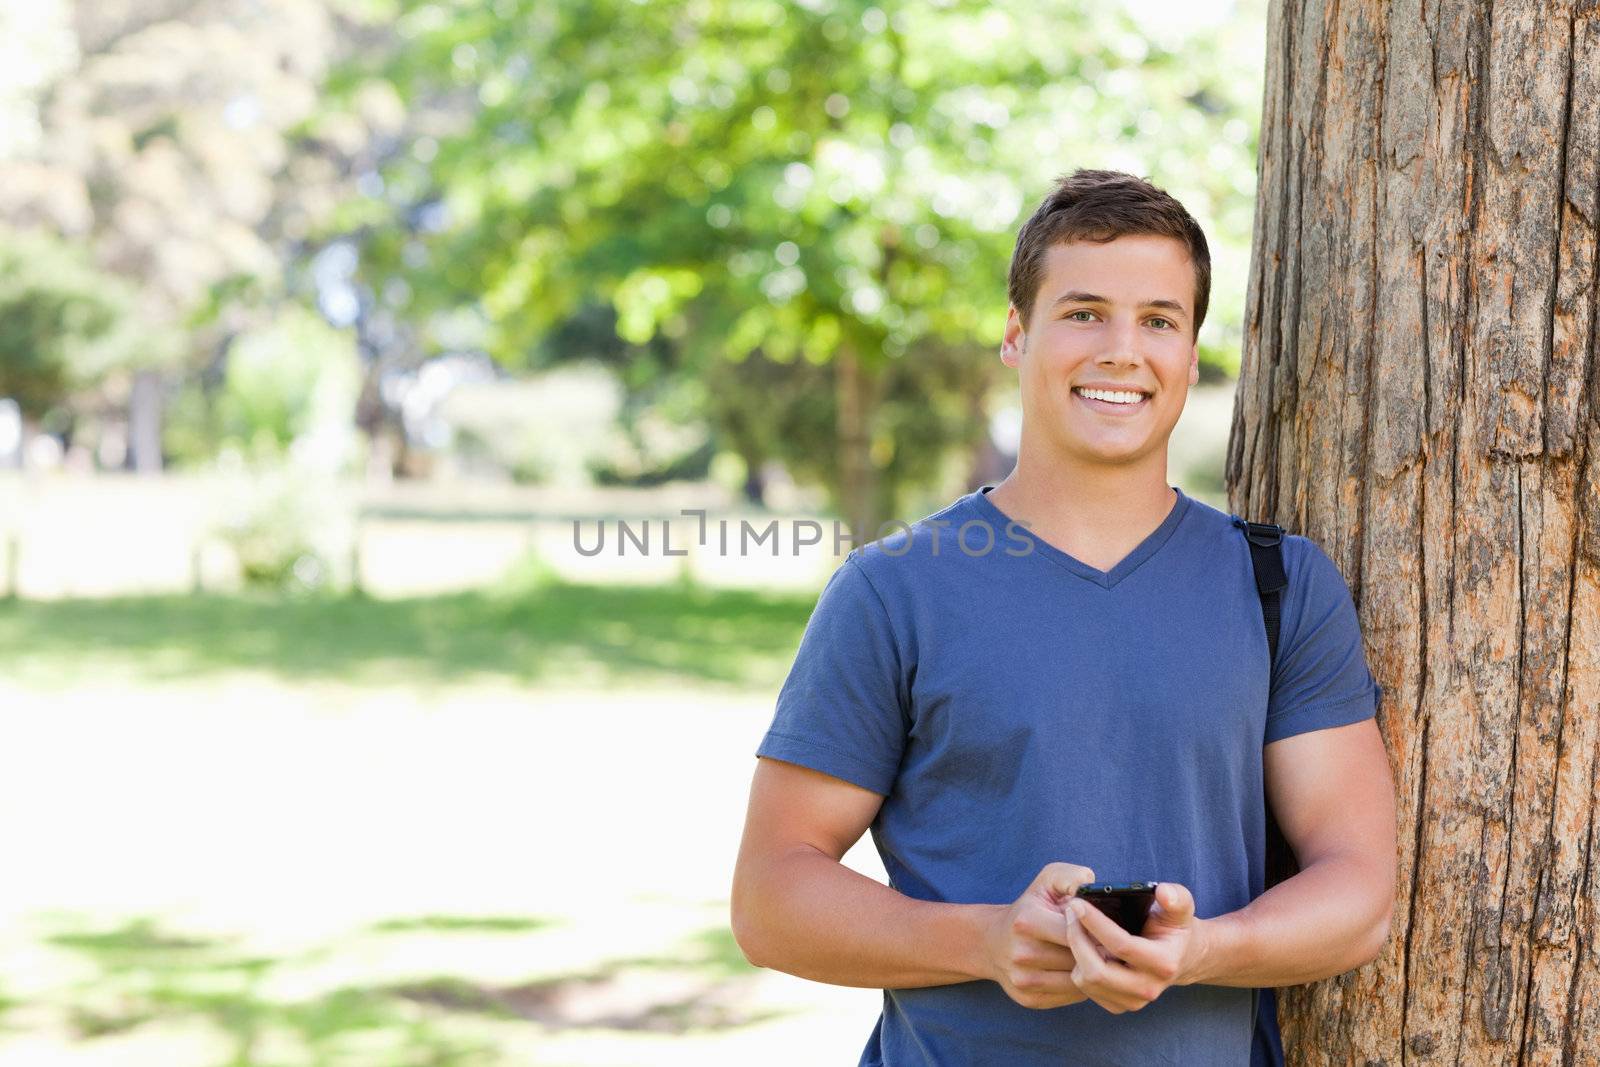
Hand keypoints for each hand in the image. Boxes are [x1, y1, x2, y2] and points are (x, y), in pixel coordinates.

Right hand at [982, 862, 1093, 1009]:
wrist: (990, 942)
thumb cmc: (1029, 908)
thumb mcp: (1046, 882)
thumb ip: (1071, 876)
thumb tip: (1093, 885)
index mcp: (1026, 921)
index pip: (1075, 932)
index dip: (1095, 930)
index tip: (1106, 929)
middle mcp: (1021, 953)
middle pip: (1078, 959)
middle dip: (1097, 953)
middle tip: (1110, 947)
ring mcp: (1024, 980)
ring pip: (1077, 981)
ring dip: (1092, 972)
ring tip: (1099, 959)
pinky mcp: (1029, 999)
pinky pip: (1069, 997)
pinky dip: (1081, 986)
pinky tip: (1083, 973)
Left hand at [1062, 881, 1207, 1013]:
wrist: (1181, 957)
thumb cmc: (1174, 927)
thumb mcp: (1181, 907)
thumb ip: (1176, 896)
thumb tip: (1163, 892)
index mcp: (1163, 963)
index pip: (1121, 945)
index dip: (1095, 923)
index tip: (1078, 903)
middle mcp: (1148, 988)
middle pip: (1097, 971)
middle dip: (1077, 939)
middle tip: (1070, 912)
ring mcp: (1133, 1001)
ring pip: (1086, 981)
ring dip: (1075, 951)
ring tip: (1075, 925)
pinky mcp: (1119, 1006)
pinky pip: (1085, 989)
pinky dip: (1077, 965)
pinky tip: (1083, 944)